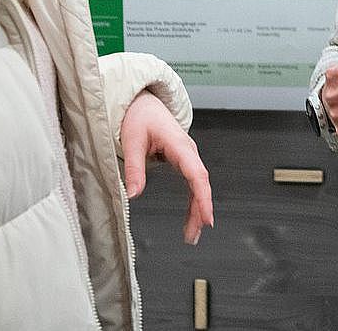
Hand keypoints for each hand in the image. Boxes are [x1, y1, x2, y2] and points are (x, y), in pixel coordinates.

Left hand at [119, 91, 213, 243]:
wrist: (142, 102)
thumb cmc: (139, 116)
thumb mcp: (132, 140)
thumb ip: (134, 168)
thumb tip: (133, 194)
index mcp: (179, 144)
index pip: (196, 173)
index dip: (203, 197)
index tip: (206, 216)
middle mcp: (187, 150)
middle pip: (200, 183)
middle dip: (201, 209)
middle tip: (195, 234)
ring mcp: (187, 156)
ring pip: (198, 186)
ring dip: (197, 209)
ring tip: (193, 234)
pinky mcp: (183, 160)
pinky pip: (193, 183)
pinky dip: (194, 201)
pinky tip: (193, 218)